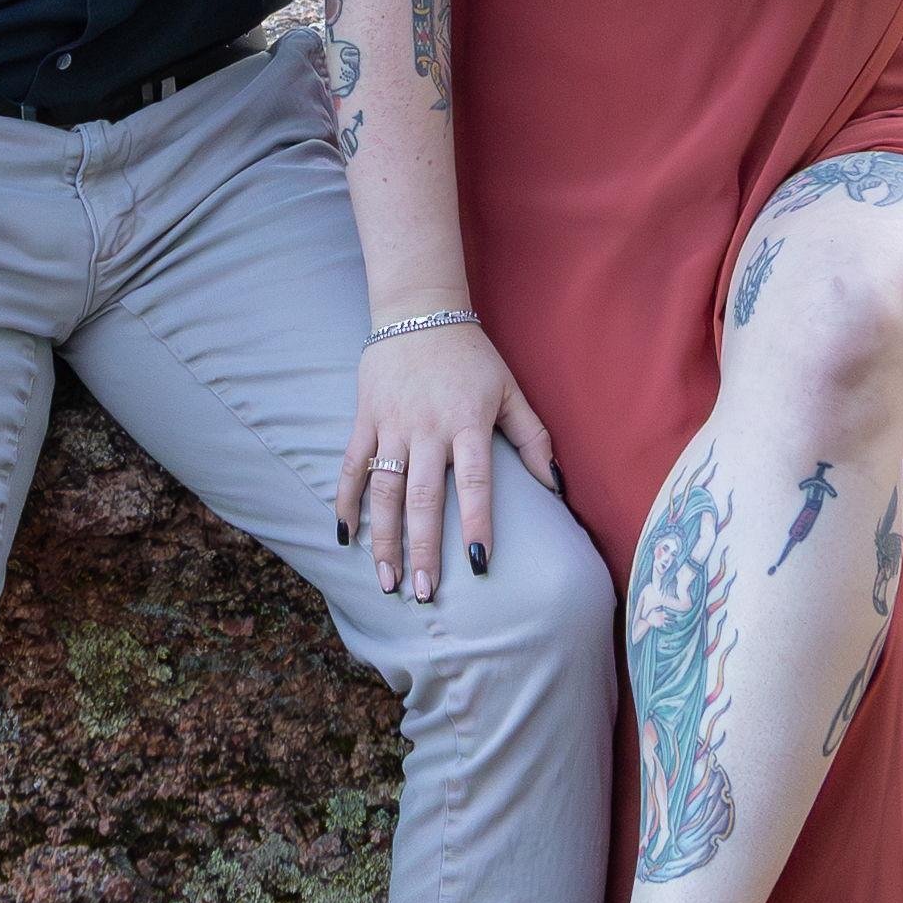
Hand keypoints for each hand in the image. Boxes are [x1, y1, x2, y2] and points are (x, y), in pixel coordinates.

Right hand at [332, 319, 556, 608]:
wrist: (419, 310)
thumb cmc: (473, 356)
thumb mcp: (510, 391)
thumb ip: (533, 439)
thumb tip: (557, 487)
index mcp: (467, 423)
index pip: (474, 482)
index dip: (476, 523)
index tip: (477, 563)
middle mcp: (428, 428)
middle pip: (423, 498)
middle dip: (422, 549)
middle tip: (423, 592)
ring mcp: (392, 425)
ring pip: (384, 491)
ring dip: (384, 538)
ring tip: (386, 579)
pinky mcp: (366, 419)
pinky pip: (351, 465)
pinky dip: (346, 500)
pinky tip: (345, 535)